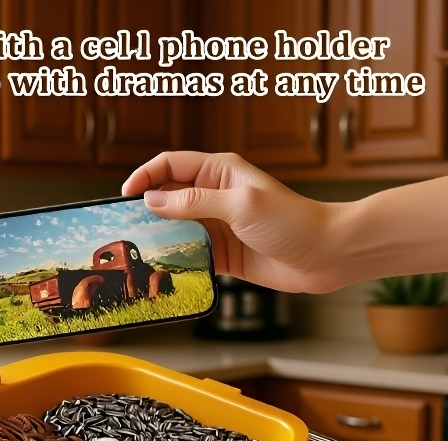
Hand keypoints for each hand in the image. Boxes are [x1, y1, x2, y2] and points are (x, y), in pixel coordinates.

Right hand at [122, 151, 342, 292]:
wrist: (325, 255)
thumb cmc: (292, 222)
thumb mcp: (240, 205)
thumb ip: (195, 202)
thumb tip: (153, 201)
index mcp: (220, 172)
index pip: (171, 166)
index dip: (145, 177)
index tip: (124, 197)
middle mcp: (215, 196)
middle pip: (168, 197)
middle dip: (145, 210)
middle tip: (123, 229)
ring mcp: (218, 225)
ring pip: (177, 227)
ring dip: (159, 237)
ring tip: (139, 252)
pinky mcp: (223, 253)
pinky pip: (191, 253)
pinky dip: (177, 259)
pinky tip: (165, 268)